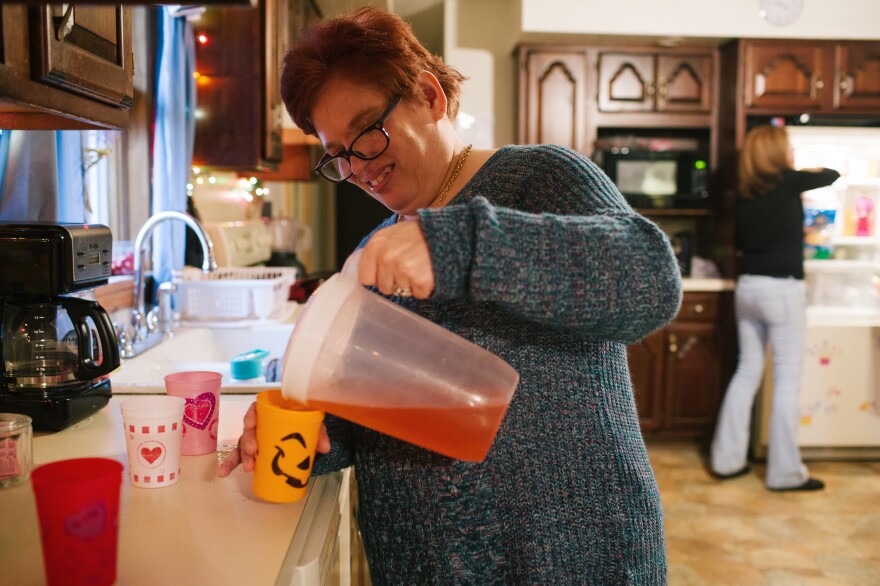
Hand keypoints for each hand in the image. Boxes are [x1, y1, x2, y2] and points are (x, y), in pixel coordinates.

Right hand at [217, 403, 331, 477]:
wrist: (304, 431)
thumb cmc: (303, 421)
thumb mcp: (312, 423)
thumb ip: (318, 432)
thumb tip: (324, 447)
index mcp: (270, 412)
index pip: (255, 409)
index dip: (251, 416)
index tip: (251, 424)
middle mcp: (260, 424)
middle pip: (249, 430)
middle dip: (248, 441)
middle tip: (254, 451)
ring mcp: (255, 438)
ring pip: (243, 445)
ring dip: (241, 456)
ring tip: (247, 467)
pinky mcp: (255, 452)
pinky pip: (240, 457)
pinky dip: (231, 464)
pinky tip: (223, 473)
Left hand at [358, 220, 434, 297]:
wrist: (448, 233)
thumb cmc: (421, 234)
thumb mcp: (394, 234)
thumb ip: (379, 251)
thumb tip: (368, 271)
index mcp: (376, 244)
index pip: (365, 277)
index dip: (378, 277)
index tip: (387, 273)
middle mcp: (386, 257)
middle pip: (383, 287)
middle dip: (396, 282)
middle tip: (409, 266)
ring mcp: (402, 269)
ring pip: (401, 292)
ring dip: (411, 284)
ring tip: (420, 266)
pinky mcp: (419, 280)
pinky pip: (418, 294)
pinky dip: (424, 287)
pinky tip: (428, 272)